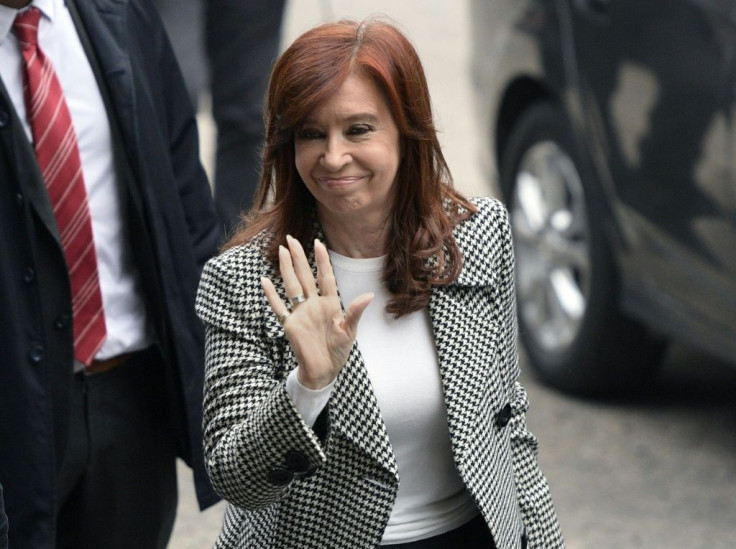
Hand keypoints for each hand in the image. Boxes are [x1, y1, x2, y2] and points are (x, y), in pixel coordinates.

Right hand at [261, 236, 373, 388]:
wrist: (324, 371)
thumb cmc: (339, 351)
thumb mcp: (350, 330)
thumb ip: (355, 312)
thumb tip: (369, 296)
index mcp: (330, 303)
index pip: (325, 276)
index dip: (321, 260)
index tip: (318, 242)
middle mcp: (313, 304)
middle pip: (305, 275)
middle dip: (299, 257)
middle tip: (291, 238)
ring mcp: (300, 313)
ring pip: (291, 285)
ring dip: (286, 269)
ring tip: (282, 251)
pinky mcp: (290, 324)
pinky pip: (279, 307)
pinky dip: (271, 295)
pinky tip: (265, 280)